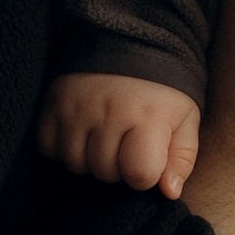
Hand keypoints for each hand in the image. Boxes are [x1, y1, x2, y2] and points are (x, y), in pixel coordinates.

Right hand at [37, 74, 202, 197]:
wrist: (128, 42)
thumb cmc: (161, 90)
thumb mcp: (185, 119)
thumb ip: (182, 158)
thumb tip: (169, 192)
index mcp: (149, 115)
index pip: (139, 174)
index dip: (144, 174)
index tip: (147, 158)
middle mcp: (111, 110)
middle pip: (105, 172)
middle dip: (117, 166)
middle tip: (125, 141)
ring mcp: (78, 106)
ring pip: (76, 164)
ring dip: (89, 158)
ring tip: (103, 135)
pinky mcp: (53, 101)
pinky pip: (49, 148)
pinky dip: (62, 147)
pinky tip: (81, 130)